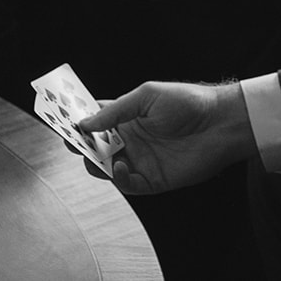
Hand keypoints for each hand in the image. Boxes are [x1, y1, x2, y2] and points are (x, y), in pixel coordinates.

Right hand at [77, 80, 258, 194]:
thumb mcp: (147, 96)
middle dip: (81, 146)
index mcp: (128, 117)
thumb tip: (85, 122)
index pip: (96, 120)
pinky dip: (119, 179)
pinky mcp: (153, 179)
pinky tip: (120, 168)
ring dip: (96, 165)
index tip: (60, 121)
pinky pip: (128, 184)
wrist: (220, 123)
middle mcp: (131, 140)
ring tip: (94, 158)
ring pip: (107, 168)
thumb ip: (115, 111)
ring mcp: (141, 160)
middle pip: (96, 147)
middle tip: (71, 143)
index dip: (77, 121)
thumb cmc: (187, 102)